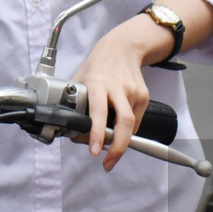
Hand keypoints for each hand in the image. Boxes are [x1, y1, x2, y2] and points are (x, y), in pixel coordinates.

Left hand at [71, 15, 164, 171]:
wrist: (122, 48)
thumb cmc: (97, 66)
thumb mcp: (79, 79)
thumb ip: (74, 103)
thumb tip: (68, 131)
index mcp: (98, 83)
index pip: (99, 111)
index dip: (96, 132)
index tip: (94, 150)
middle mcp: (117, 88)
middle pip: (123, 122)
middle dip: (117, 147)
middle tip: (108, 163)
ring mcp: (133, 92)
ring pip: (130, 126)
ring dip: (120, 142)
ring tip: (110, 153)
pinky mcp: (144, 97)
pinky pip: (135, 122)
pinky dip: (126, 131)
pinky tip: (118, 130)